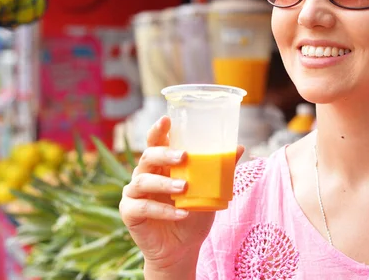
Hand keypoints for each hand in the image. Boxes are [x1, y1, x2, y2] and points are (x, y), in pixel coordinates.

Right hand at [119, 116, 243, 270]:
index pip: (156, 141)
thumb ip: (219, 170)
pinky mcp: (129, 213)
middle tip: (183, 156)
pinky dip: (163, 211)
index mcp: (161, 165)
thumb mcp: (210, 191)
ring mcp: (133, 193)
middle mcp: (144, 174)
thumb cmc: (194, 214)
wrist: (183, 249)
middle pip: (147, 156)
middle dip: (164, 153)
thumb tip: (239, 147)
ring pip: (143, 181)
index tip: (167, 119)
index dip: (158, 130)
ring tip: (184, 187)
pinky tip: (180, 214)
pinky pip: (143, 208)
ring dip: (164, 184)